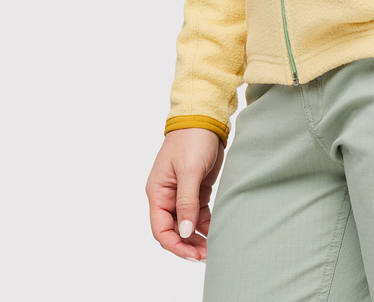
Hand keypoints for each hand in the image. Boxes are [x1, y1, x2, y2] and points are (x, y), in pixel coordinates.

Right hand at [145, 128, 224, 261]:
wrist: (205, 118)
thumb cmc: (192, 139)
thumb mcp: (189, 170)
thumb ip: (186, 202)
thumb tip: (184, 232)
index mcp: (158, 192)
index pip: (160, 228)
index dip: (174, 244)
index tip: (192, 253)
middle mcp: (167, 195)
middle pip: (173, 230)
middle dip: (187, 245)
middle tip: (205, 255)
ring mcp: (181, 193)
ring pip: (186, 224)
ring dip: (197, 238)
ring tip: (212, 249)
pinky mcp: (196, 189)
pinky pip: (198, 213)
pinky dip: (205, 225)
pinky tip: (215, 233)